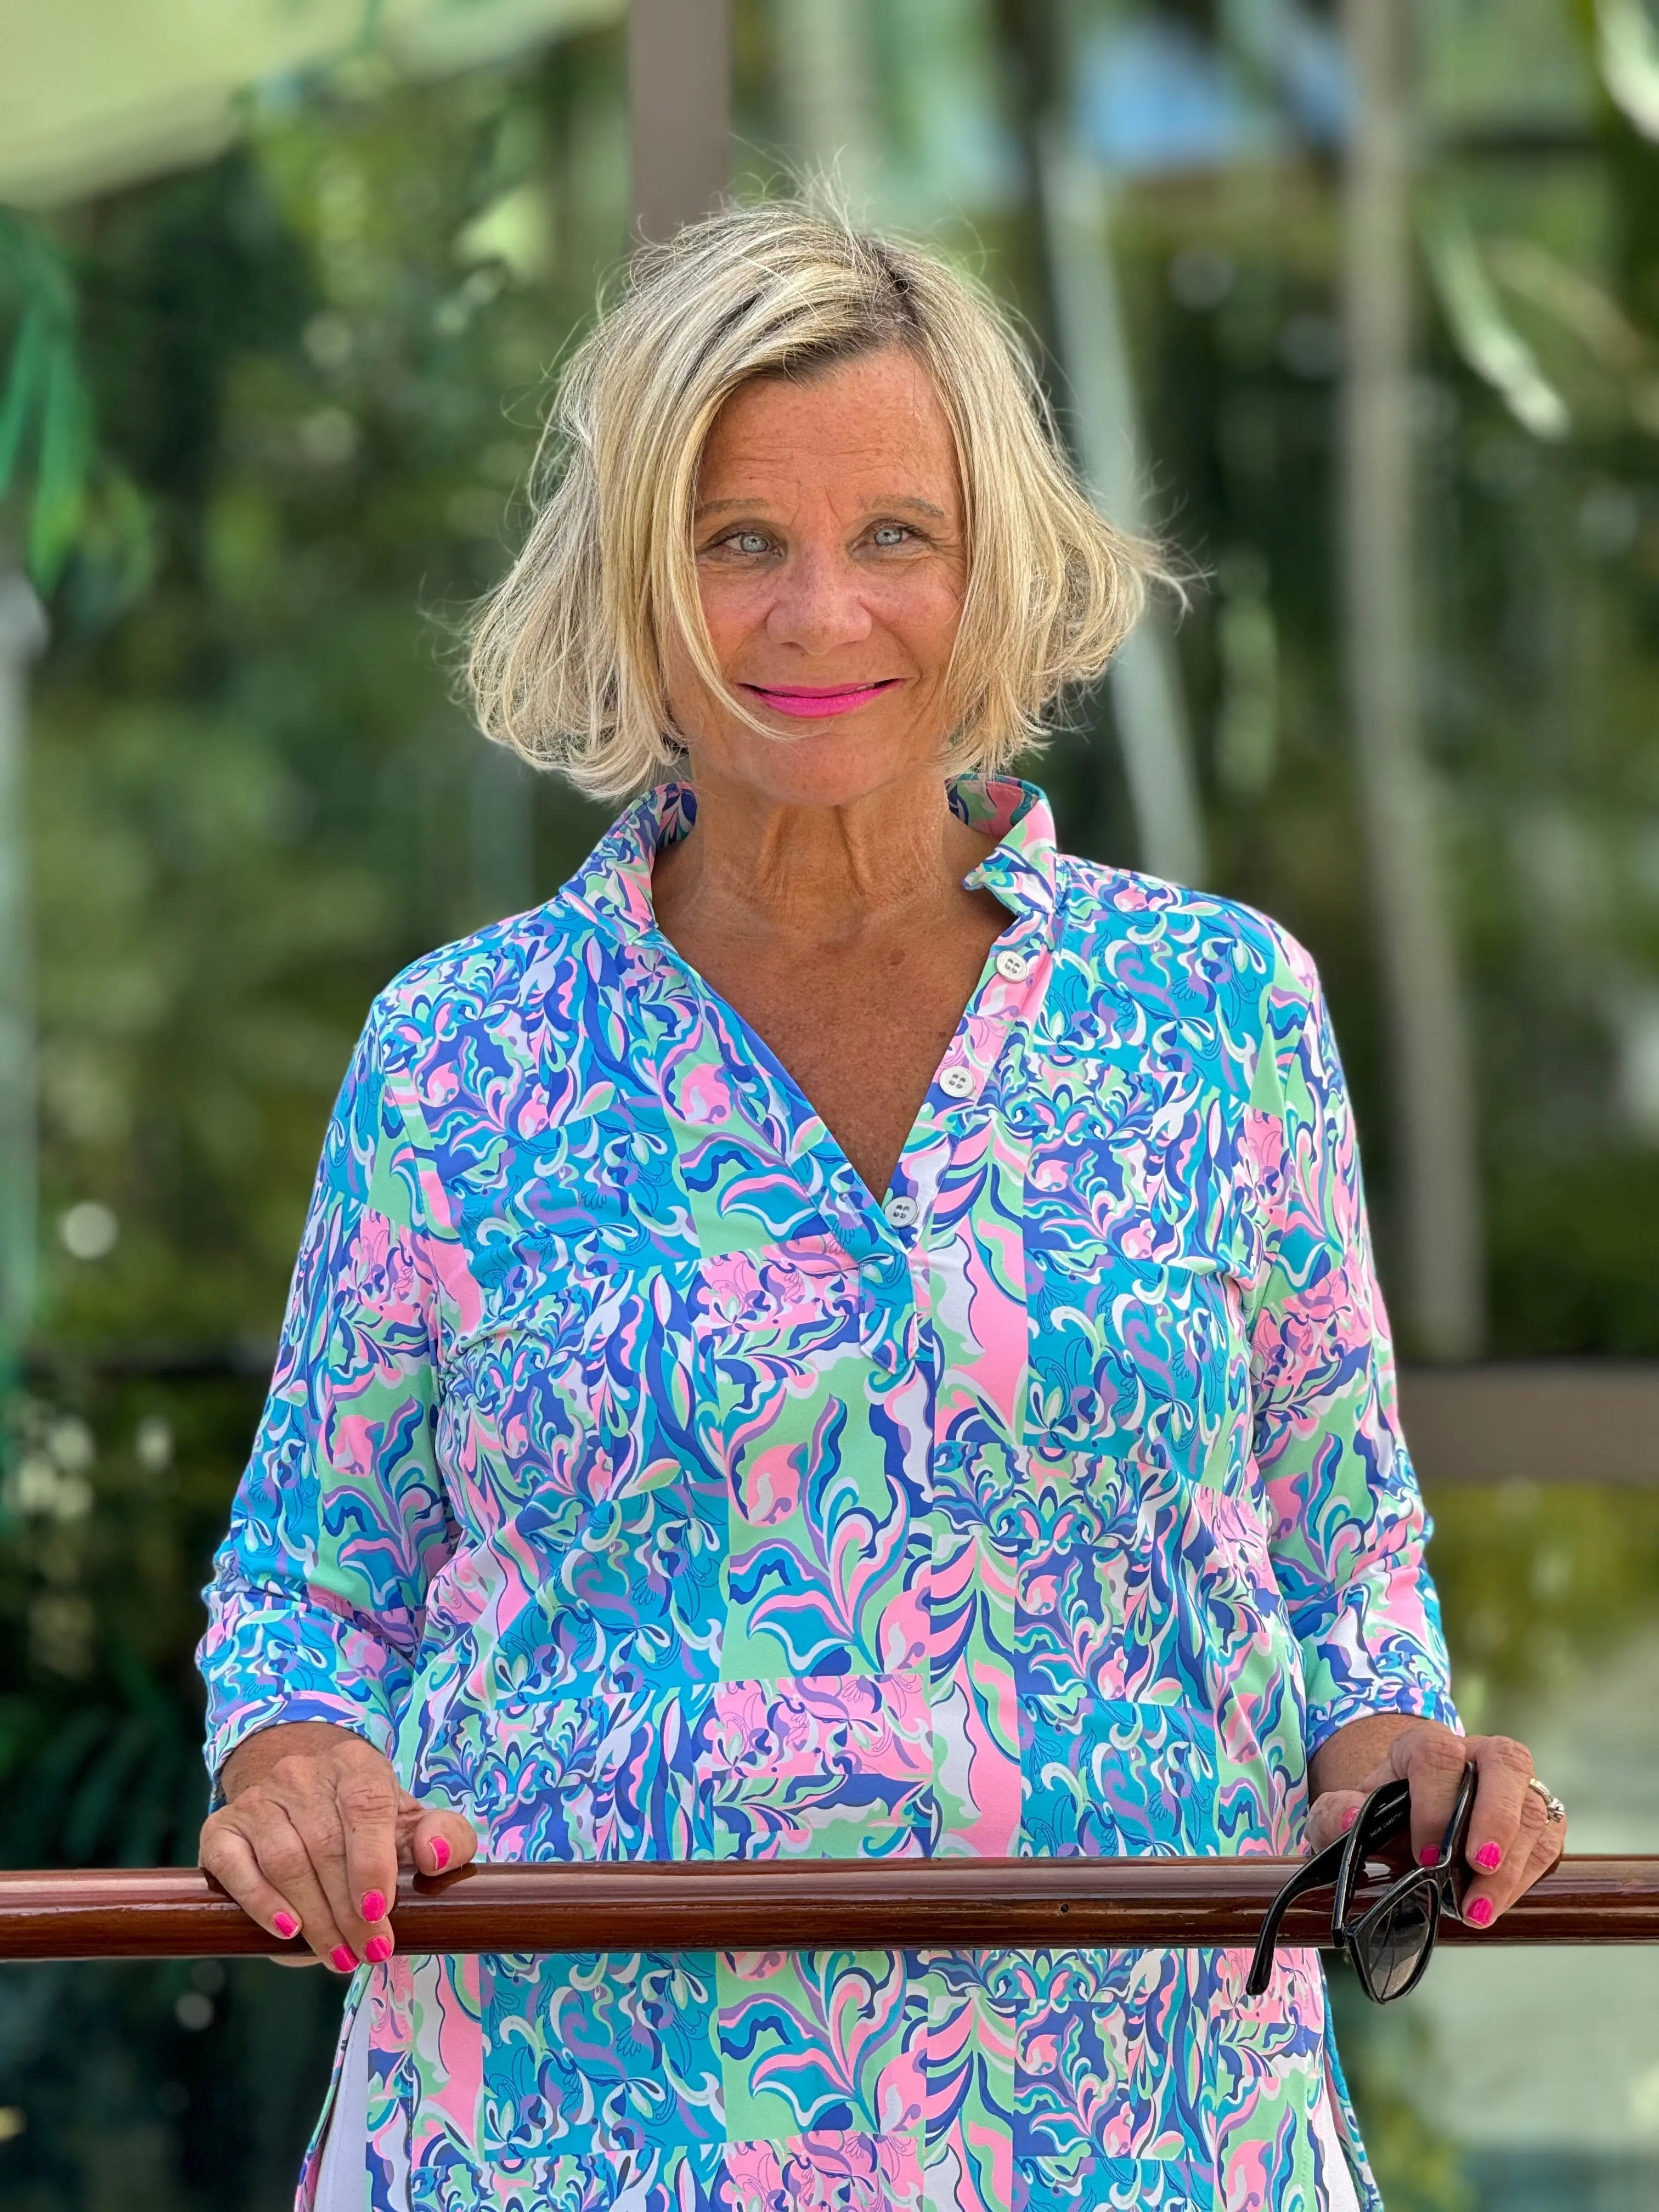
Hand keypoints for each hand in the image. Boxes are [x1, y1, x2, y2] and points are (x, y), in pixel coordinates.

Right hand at [199, 1721, 477, 1970]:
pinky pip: (233, 1866)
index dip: (373, 1862)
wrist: (301, 1796)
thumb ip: (445, 1837)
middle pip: (325, 1844)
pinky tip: (287, 1932)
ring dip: (313, 1918)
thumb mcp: (412, 1823)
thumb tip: (437, 1857)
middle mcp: (301, 1773)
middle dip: (348, 1911)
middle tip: (369, 1954)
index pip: (366, 1805)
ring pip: (284, 1860)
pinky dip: (259, 1901)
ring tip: (339, 1958)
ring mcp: (257, 1799)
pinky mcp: (221, 1828)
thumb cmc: (368, 1823)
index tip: (381, 1913)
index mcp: (354, 1765)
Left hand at [1306, 1715, 1564, 1928]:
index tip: (1425, 1855)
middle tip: (1476, 1866)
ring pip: (1534, 1807)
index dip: (1434, 1804)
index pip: (1439, 1756)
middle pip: (1505, 1763)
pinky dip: (1528, 1874)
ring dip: (1511, 1864)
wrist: (1405, 1819)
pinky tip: (1498, 1902)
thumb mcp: (1343, 1812)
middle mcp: (1477, 1754)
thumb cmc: (1378, 1814)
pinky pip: (1549, 1839)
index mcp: (1425, 1744)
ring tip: (1477, 1909)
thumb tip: (1352, 1818)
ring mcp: (1514, 1784)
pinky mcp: (1538, 1817)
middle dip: (1495, 1818)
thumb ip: (1334, 1814)